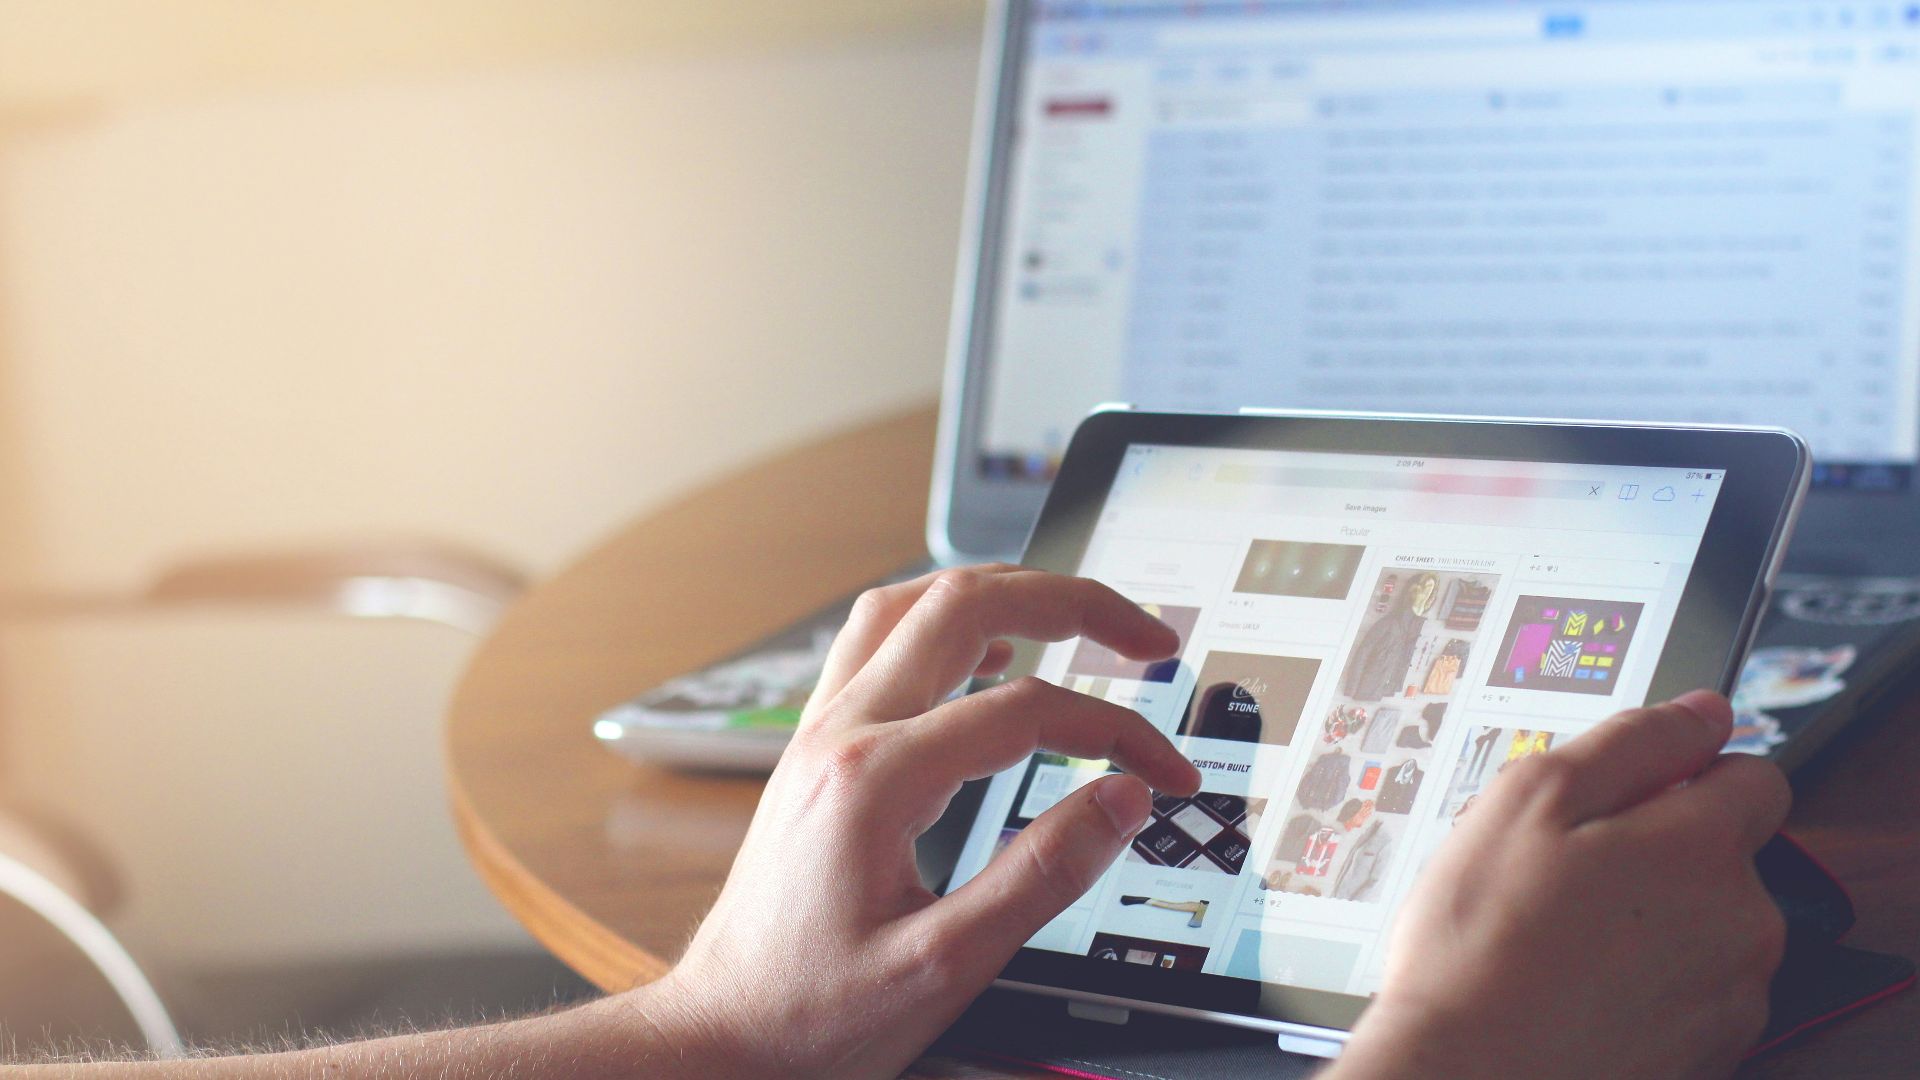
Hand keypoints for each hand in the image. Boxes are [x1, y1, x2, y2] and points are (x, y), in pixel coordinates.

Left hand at [629, 566, 1201, 1078]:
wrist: (719, 1032)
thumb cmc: (813, 1011)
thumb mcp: (945, 967)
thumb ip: (1042, 876)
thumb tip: (1121, 801)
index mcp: (874, 780)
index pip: (1024, 711)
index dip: (1115, 731)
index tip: (1165, 771)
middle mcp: (840, 732)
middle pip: (962, 604)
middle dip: (1069, 601)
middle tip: (1144, 635)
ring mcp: (820, 732)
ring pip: (912, 603)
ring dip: (1003, 594)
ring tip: (1075, 615)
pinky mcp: (816, 749)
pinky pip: (878, 642)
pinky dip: (946, 625)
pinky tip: (988, 653)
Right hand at [1331, 691, 1790, 1079]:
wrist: (1466, 1076)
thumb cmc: (1480, 945)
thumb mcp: (1528, 799)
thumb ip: (1630, 742)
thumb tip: (1700, 713)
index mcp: (1703, 845)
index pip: (1752, 772)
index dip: (1684, 772)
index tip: (1625, 796)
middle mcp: (1742, 920)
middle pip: (1725, 853)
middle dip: (1658, 850)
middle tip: (1566, 871)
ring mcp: (1731, 994)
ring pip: (1708, 924)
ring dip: (1654, 919)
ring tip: (1563, 933)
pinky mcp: (1711, 1051)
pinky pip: (1694, 989)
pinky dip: (1650, 982)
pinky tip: (1579, 983)